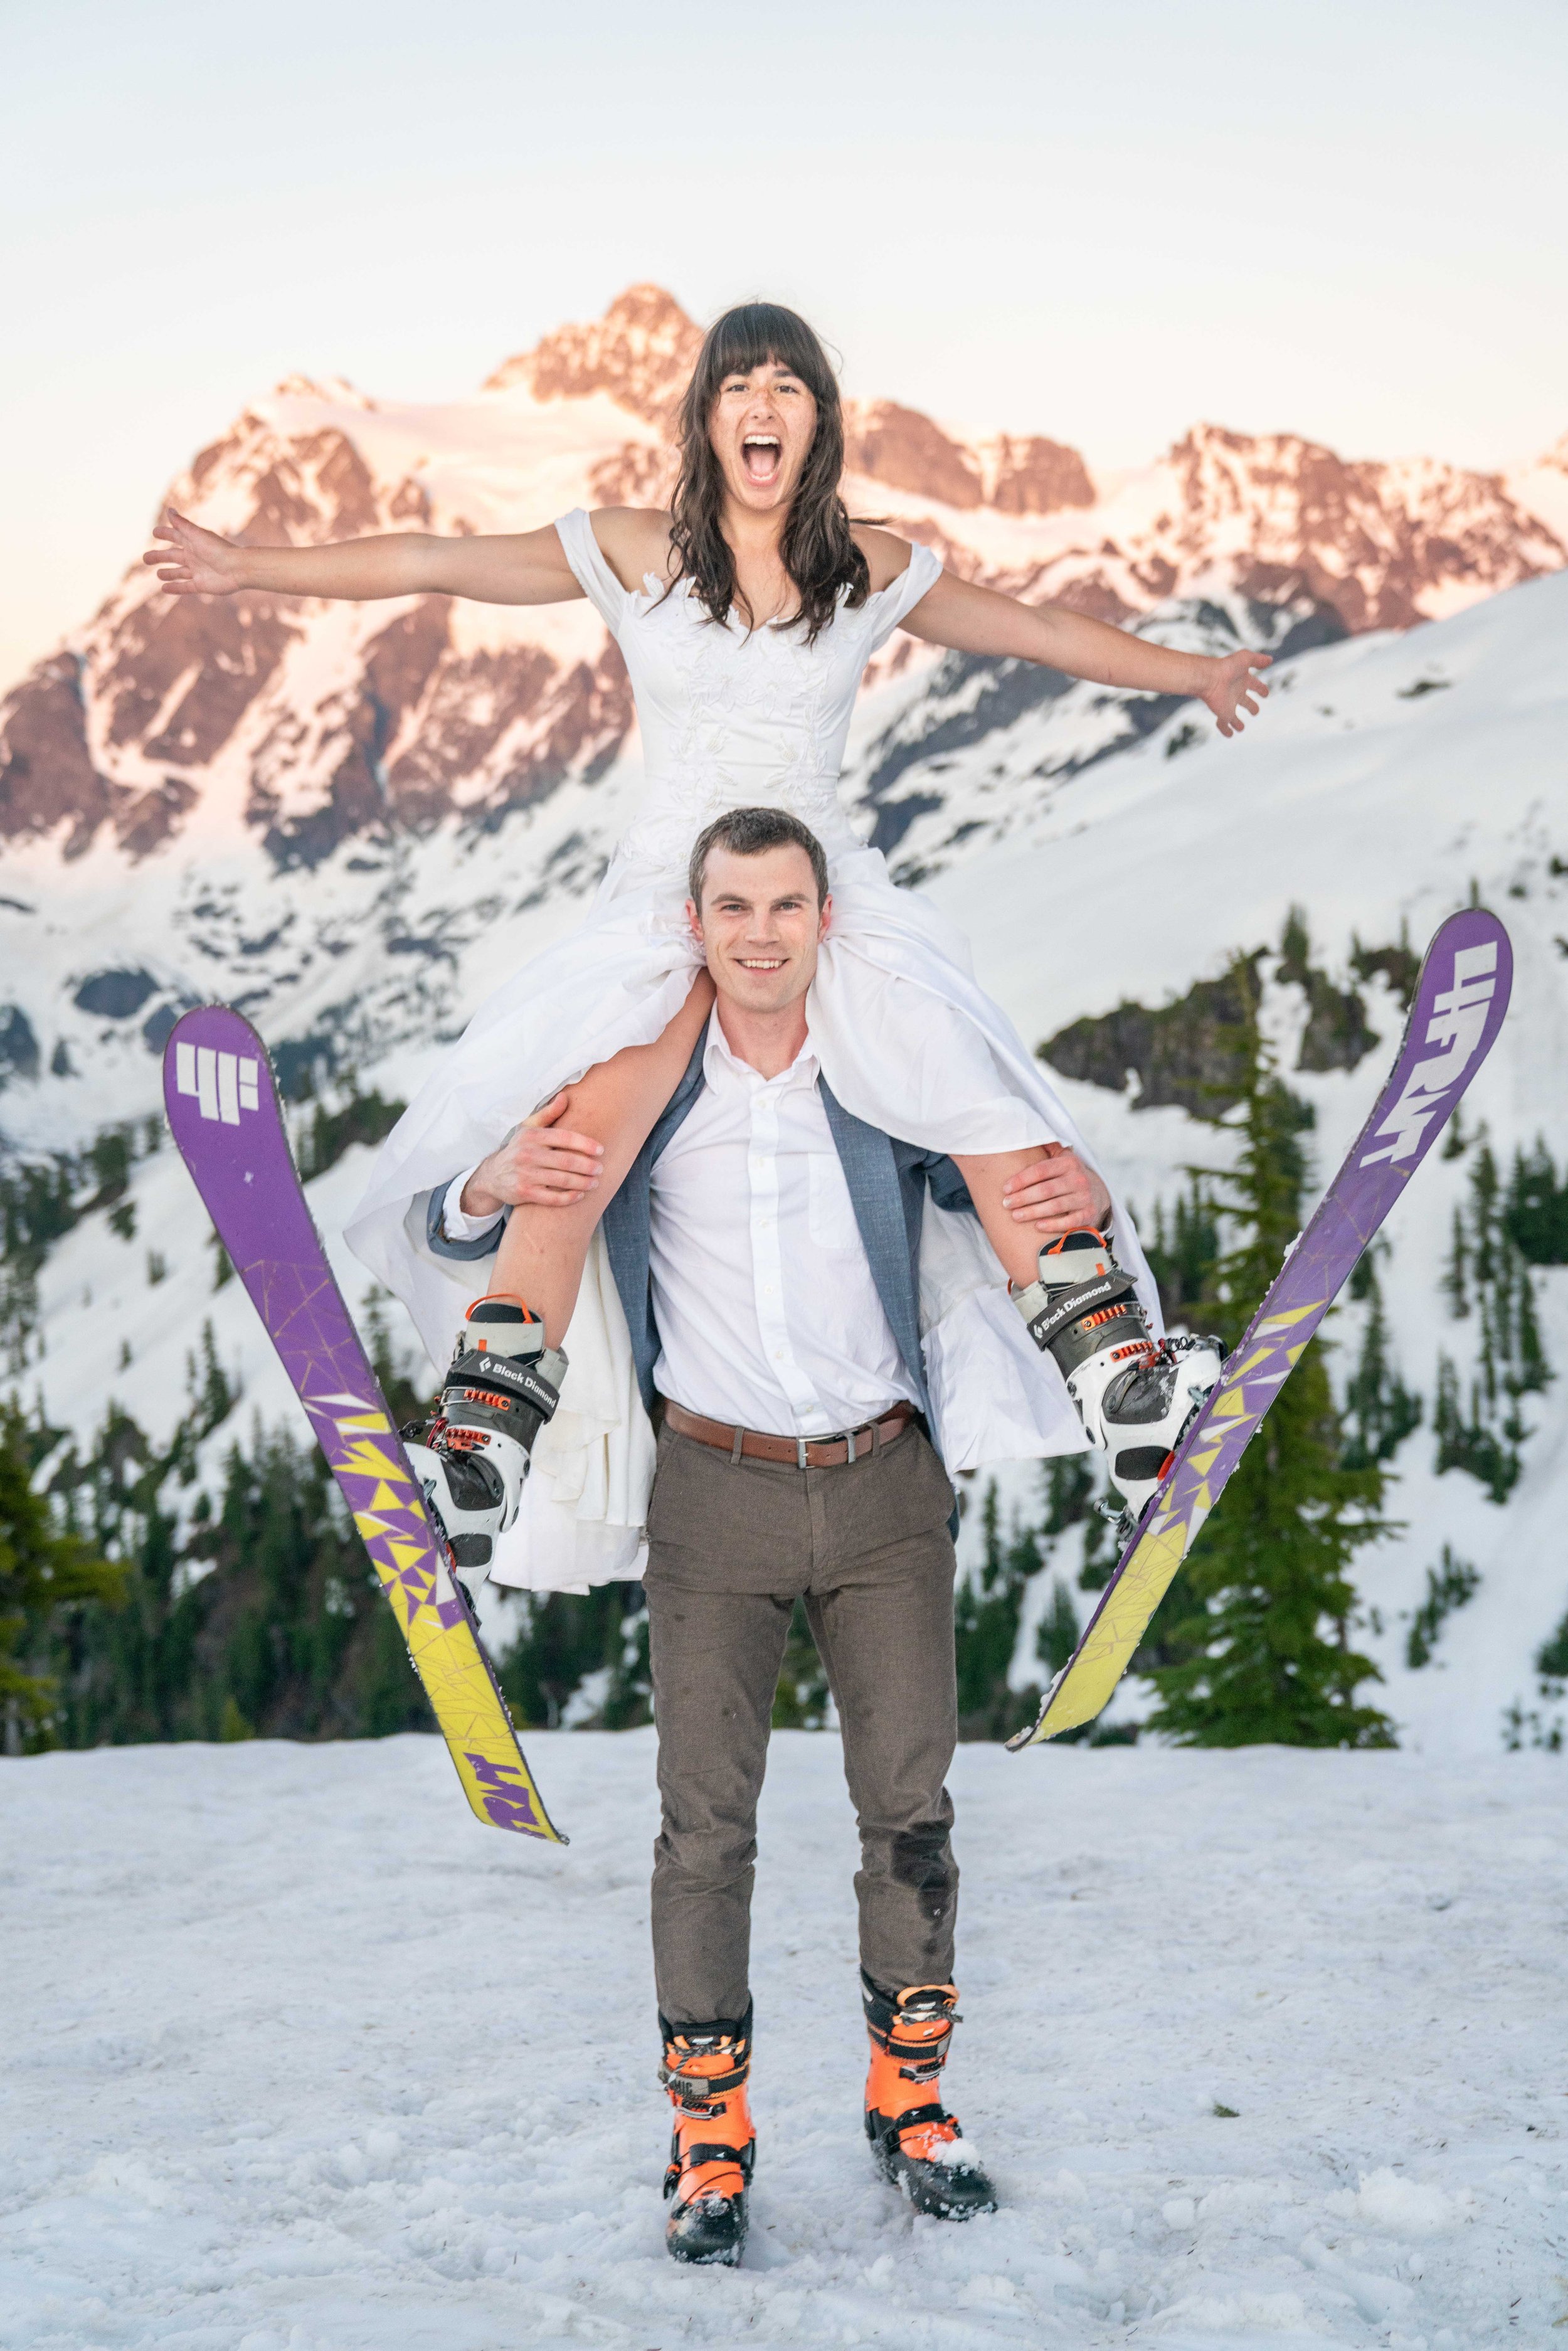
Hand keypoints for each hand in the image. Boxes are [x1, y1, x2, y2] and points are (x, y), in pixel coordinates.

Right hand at [142, 507, 247, 596]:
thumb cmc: (218, 549)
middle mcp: (194, 556)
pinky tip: (164, 588)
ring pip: (179, 572)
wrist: (237, 569)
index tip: (154, 533)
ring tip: (158, 574)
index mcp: (193, 542)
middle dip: (159, 556)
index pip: (175, 536)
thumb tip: (168, 510)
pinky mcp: (201, 584)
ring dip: (168, 573)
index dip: (165, 534)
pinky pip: (185, 587)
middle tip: (145, 558)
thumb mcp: (196, 535)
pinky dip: (175, 588)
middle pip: (173, 556)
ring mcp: (198, 571)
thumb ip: (182, 524)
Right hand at [460, 1092, 604, 1216]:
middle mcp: (527, 1154)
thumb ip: (548, 1113)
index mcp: (532, 1136)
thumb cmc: (519, 1149)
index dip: (585, 1144)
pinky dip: (569, 1198)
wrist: (492, 1175)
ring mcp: (525, 1174)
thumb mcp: (529, 1128)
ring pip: (561, 1180)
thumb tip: (565, 1096)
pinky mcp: (524, 1193)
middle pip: (566, 1161)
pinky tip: (580, 1195)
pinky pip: (552, 1198)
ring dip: (583, 1182)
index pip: (564, 1137)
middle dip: (588, 1166)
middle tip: (600, 1169)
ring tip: (595, 1182)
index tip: (601, 1150)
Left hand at [1002, 1144, 1111, 1236]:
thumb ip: (1047, 1148)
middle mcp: (1079, 1179)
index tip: (1005, 1188)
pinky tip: (1037, 1226)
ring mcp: (1085, 1197)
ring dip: (1032, 1212)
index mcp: (1069, 1163)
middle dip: (1023, 1198)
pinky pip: (1069, 1221)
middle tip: (1006, 1204)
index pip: (1041, 1170)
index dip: (1021, 1180)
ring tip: (1015, 1216)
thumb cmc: (1068, 1175)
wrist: (1096, 1193)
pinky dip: (1053, 1225)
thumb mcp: (1062, 1158)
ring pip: (1055, 1206)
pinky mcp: (1089, 1214)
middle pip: (1046, 1190)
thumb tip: (1025, 1134)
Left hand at [1200, 647, 1271, 737]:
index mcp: (1242, 680)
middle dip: (1251, 706)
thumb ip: (1258, 659)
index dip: (1261, 689)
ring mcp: (1228, 704)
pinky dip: (1226, 730)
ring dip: (1237, 722)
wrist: (1209, 678)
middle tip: (1255, 711)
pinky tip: (1230, 734)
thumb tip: (1270, 659)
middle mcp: (1235, 693)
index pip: (1254, 685)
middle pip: (1245, 701)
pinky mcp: (1222, 713)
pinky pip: (1224, 724)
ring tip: (1240, 728)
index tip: (1265, 693)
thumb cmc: (1227, 667)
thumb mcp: (1245, 658)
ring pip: (1233, 716)